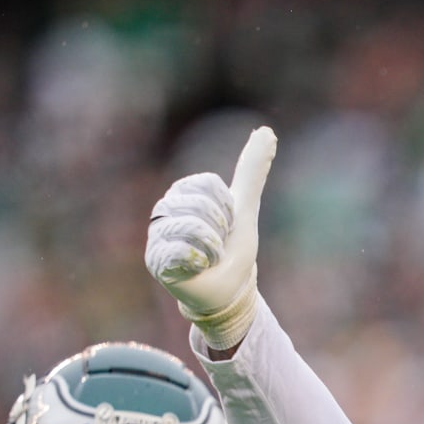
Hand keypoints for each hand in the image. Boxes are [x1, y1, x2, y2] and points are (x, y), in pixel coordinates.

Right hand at [146, 125, 278, 349]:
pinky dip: (198, 261)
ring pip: (190, 227)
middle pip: (198, 204)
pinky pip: (179, 251)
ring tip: (209, 258)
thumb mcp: (245, 209)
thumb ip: (252, 171)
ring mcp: (158, 235)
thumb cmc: (233, 250)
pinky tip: (197, 268)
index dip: (226, 207)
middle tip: (218, 245)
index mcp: (184, 194)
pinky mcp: (156, 261)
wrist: (229, 292)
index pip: (207, 185)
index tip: (226, 224)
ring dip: (212, 247)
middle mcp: (166, 211)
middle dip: (219, 228)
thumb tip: (268, 131)